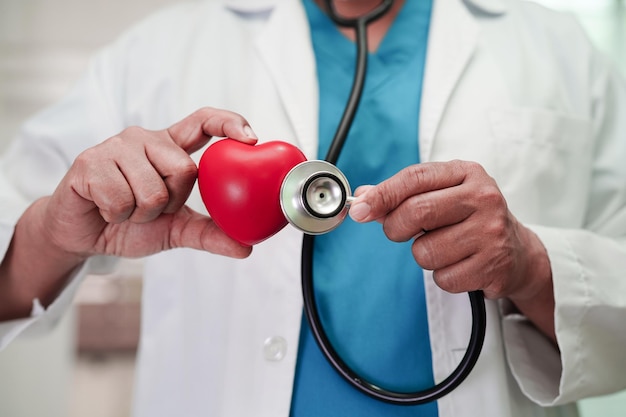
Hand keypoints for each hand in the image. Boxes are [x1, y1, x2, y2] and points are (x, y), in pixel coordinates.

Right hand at [42, 107, 256, 259]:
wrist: (83, 236)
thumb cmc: (130, 224)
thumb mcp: (176, 230)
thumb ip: (209, 234)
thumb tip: (245, 248)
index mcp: (170, 148)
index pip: (203, 122)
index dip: (228, 124)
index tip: (250, 138)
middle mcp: (145, 139)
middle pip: (183, 169)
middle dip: (171, 202)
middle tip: (149, 207)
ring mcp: (115, 146)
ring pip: (152, 189)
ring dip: (141, 213)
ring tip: (125, 209)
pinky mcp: (89, 161)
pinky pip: (120, 198)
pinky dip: (116, 214)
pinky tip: (105, 208)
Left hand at [348, 160, 551, 301]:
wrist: (518, 252)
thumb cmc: (470, 219)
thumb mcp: (442, 195)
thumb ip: (402, 194)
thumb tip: (361, 198)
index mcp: (466, 173)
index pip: (415, 178)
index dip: (382, 195)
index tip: (359, 209)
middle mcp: (483, 198)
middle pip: (417, 212)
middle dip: (396, 227)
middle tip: (401, 232)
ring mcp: (491, 232)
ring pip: (425, 251)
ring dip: (424, 255)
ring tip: (444, 248)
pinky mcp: (493, 265)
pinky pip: (443, 277)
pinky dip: (443, 276)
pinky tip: (459, 264)